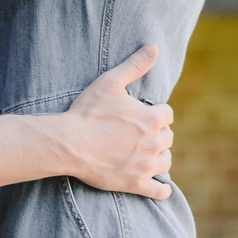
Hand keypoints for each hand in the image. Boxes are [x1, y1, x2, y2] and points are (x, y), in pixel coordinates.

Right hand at [60, 44, 172, 198]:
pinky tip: (159, 185)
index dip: (155, 113)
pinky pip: (159, 190)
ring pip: (166, 161)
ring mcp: (146, 166)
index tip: (142, 114)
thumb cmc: (88, 111)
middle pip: (168, 138)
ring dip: (159, 157)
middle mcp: (154, 143)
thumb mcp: (111, 82)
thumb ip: (135, 65)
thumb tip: (154, 47)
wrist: (69, 143)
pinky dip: (161, 189)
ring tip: (145, 154)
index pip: (167, 114)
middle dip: (157, 134)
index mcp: (151, 118)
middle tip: (139, 134)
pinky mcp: (136, 184)